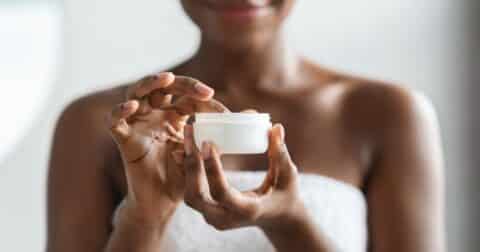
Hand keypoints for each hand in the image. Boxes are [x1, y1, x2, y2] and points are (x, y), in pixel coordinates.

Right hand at [105, 72, 227, 222]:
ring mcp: (139, 125)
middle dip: (180, 83)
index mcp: (174, 116)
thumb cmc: (185, 175)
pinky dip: (119, 112)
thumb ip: (226, 132)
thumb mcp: (207, 150)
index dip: (203, 98)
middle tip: (201, 90)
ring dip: (148, 84)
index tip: (224, 112)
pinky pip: (115, 122)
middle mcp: (154, 116)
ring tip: (165, 79)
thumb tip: (254, 114)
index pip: (186, 97)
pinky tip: (132, 107)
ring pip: (135, 94)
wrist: (165, 201)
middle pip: (161, 87)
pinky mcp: (124, 140)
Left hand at [180, 123, 304, 230]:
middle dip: (190, 165)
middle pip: (196, 196)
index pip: (221, 193)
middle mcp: (227, 218)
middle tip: (190, 134)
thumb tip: (276, 127)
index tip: (208, 143)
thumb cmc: (286, 195)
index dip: (212, 169)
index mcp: (247, 211)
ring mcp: (215, 218)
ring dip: (186, 166)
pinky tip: (185, 148)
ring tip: (187, 137)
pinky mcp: (209, 212)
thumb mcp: (288, 176)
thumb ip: (281, 153)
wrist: (279, 219)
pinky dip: (187, 171)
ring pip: (190, 195)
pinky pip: (192, 193)